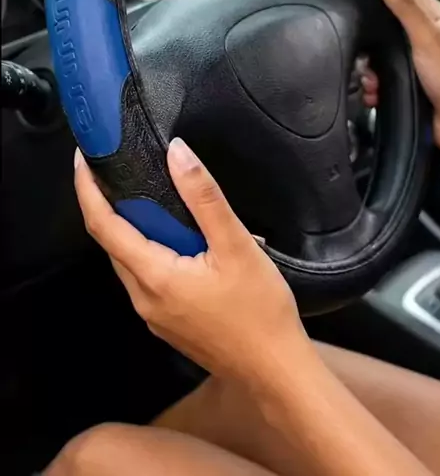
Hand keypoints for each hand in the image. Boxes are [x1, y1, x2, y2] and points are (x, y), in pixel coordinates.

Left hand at [74, 140, 306, 384]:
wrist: (275, 369)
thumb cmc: (260, 312)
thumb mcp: (237, 245)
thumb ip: (204, 197)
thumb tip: (177, 153)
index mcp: (154, 277)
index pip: (103, 226)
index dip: (87, 189)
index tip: (82, 159)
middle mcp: (144, 299)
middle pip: (113, 243)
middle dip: (109, 204)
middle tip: (119, 169)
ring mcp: (154, 315)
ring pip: (131, 261)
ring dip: (135, 228)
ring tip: (156, 197)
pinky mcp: (168, 322)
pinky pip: (148, 278)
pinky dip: (154, 251)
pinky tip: (185, 240)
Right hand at [364, 0, 439, 167]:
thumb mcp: (427, 37)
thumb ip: (404, 4)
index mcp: (434, 17)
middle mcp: (423, 37)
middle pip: (384, 23)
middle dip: (369, 38)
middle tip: (366, 50)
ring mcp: (414, 61)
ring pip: (378, 54)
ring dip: (369, 67)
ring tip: (371, 78)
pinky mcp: (405, 83)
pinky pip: (379, 78)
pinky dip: (372, 86)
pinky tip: (374, 92)